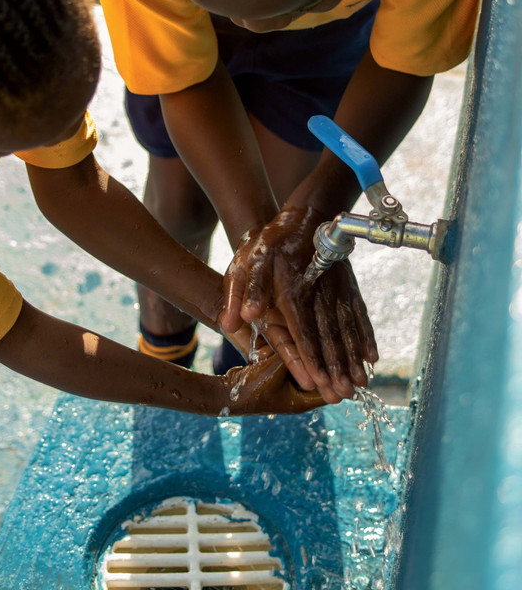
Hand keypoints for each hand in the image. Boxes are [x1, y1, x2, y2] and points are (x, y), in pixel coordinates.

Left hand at [219, 206, 377, 403]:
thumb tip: (239, 320)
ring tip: (360, 385)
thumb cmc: (268, 244)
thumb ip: (240, 292)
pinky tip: (372, 357)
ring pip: (347, 328)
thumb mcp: (246, 263)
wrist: (303, 216)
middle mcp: (318, 292)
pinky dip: (367, 336)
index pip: (301, 329)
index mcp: (291, 290)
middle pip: (328, 335)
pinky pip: (360, 314)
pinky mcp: (349, 286)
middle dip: (335, 367)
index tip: (316, 382)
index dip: (309, 356)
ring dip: (353, 358)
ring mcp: (337, 289)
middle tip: (342, 396)